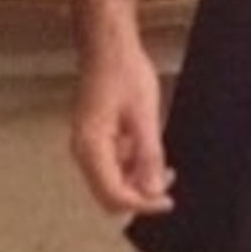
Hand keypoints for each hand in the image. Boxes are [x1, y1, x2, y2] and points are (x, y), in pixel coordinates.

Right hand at [68, 38, 174, 215]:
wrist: (108, 47)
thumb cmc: (123, 72)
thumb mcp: (145, 115)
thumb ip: (148, 155)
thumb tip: (152, 190)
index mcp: (91, 147)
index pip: (114, 195)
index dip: (142, 204)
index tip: (166, 201)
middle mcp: (84, 151)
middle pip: (110, 193)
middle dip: (139, 194)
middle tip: (167, 182)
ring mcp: (88, 146)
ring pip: (112, 181)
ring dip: (137, 179)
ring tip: (162, 164)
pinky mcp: (95, 139)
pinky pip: (113, 164)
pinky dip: (132, 165)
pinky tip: (148, 151)